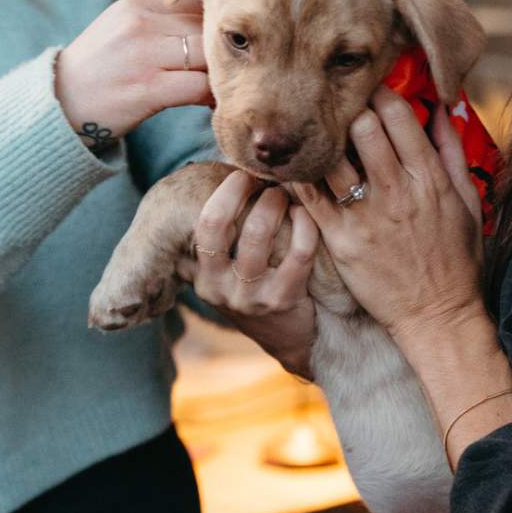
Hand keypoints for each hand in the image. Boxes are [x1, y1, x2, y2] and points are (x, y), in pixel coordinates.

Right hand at [55, 0, 211, 150]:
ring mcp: (143, 56)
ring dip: (220, 76)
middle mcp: (139, 25)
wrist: (60, 104)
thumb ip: (162, 25)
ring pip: (207, 56)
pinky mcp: (148, 88)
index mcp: (136, 6)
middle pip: (205, 30)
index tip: (219, 52)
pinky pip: (198, 87)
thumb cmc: (101, 72)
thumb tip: (210, 31)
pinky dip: (211, 97)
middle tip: (229, 75)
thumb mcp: (123, 32)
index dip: (214, 30)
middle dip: (222, 54)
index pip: (195, 6)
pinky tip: (210, 105)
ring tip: (221, 90)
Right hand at [177, 172, 319, 379]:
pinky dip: (304, 226)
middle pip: (224, 226)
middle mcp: (220, 288)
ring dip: (276, 204)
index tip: (242, 174)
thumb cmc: (260, 289)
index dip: (224, 194)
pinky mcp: (282, 301)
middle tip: (268, 181)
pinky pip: (297, 253)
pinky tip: (307, 215)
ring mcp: (250, 297)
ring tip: (287, 194)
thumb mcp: (229, 272)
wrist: (289, 338)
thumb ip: (220, 239)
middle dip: (247, 193)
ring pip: (259, 235)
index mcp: (203, 276)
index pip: (204, 226)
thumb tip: (218, 181)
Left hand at [293, 87, 486, 350]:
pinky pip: (310, 197)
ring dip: (323, 141)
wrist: (437, 315)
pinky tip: (295, 164)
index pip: (398, 116)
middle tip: (343, 114)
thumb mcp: (468, 201)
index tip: (372, 93)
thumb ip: (453, 152)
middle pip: (361, 127)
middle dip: (351, 112)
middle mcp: (396, 191)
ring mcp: (366, 216)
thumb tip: (442, 109)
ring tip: (317, 137)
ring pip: (332, 157)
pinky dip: (299, 175)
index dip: (381, 94)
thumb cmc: (456, 259)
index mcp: (429, 178)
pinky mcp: (341, 240)